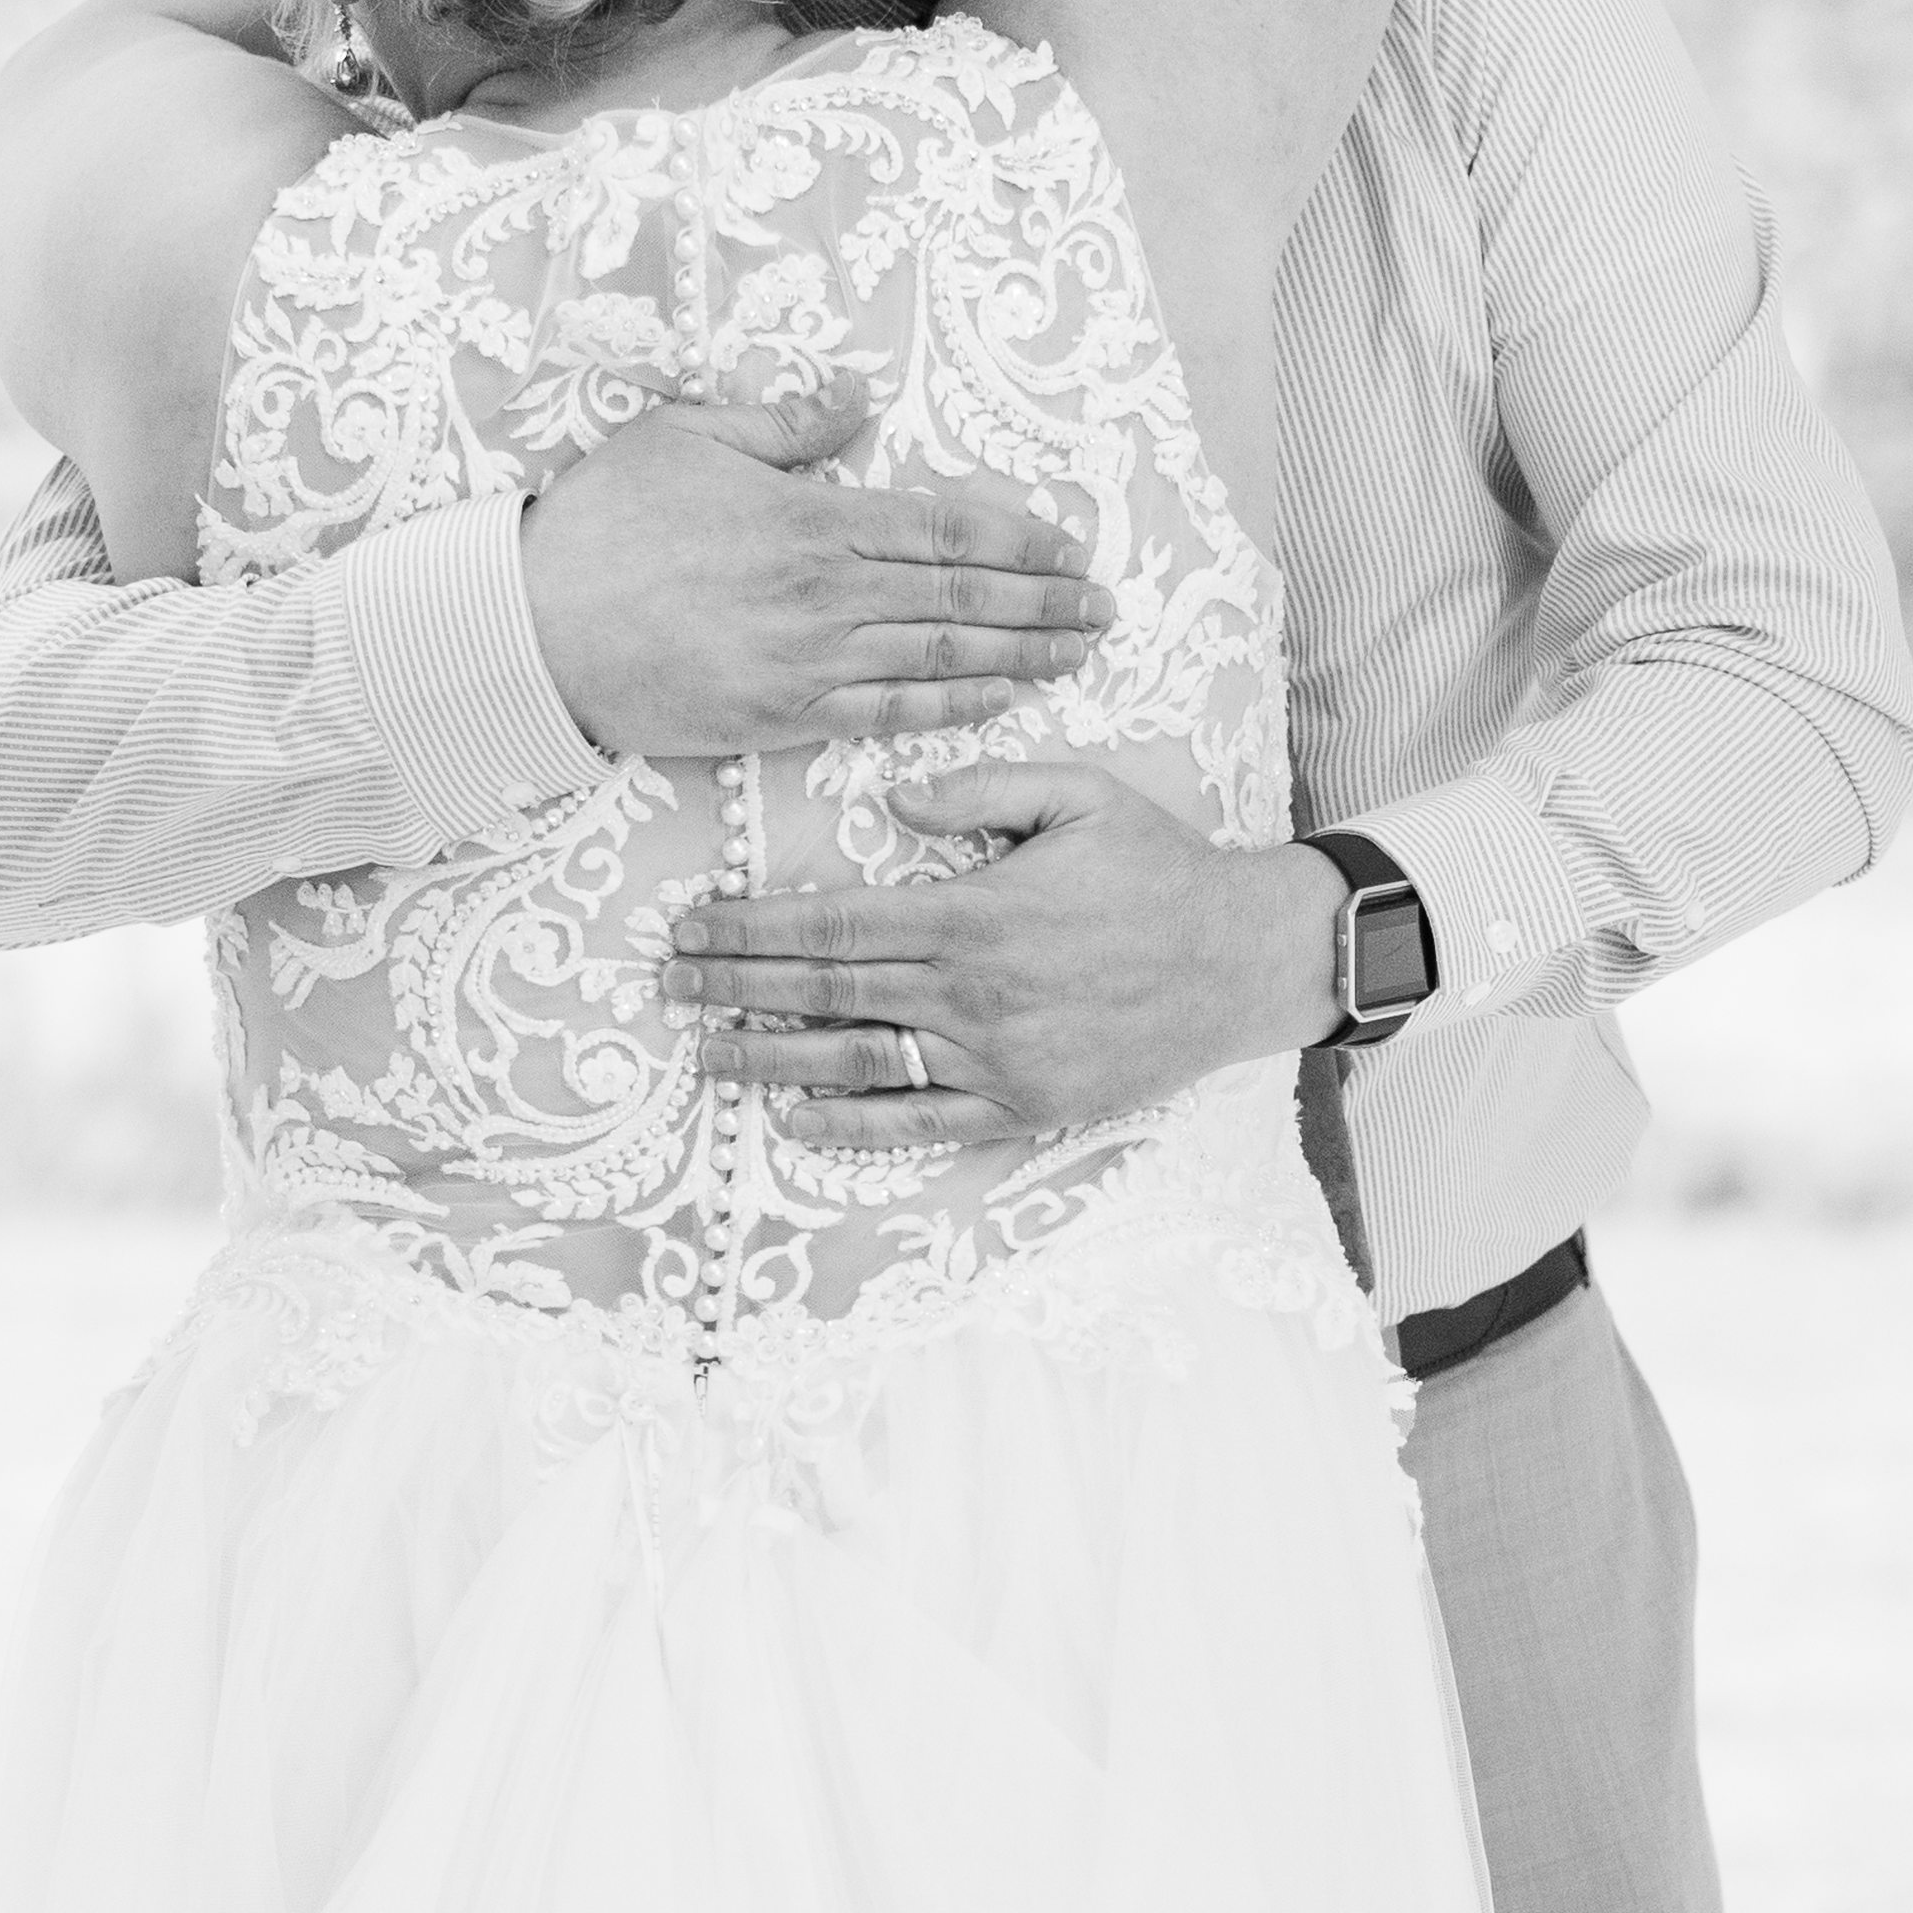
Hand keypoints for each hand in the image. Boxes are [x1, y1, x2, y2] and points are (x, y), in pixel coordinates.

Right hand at [518, 379, 1111, 757]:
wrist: (529, 628)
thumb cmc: (600, 524)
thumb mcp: (688, 435)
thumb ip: (783, 422)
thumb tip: (857, 396)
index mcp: (811, 516)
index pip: (946, 525)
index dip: (1023, 537)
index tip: (1074, 546)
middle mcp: (826, 592)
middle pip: (963, 594)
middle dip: (1046, 601)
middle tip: (1106, 607)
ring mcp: (809, 662)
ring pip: (941, 656)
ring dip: (1022, 655)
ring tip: (1080, 653)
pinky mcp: (781, 719)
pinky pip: (888, 713)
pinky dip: (953, 706)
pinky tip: (1000, 698)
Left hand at [659, 756, 1346, 1143]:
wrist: (1244, 959)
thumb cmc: (1158, 869)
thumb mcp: (1079, 795)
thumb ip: (980, 787)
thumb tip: (896, 797)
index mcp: (973, 913)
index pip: (831, 927)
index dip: (750, 930)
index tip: (692, 926)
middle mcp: (972, 992)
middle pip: (825, 994)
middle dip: (735, 988)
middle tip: (668, 985)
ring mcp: (996, 1057)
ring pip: (858, 1061)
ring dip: (772, 1059)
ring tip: (707, 1052)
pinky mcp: (1025, 1105)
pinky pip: (924, 1122)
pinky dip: (855, 1126)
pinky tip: (798, 1117)